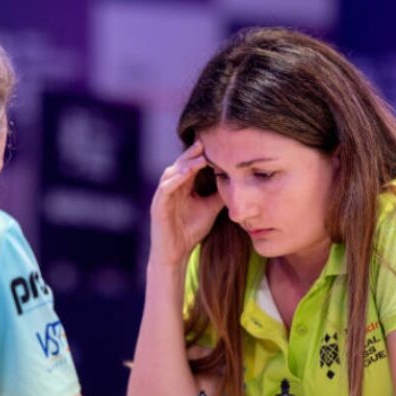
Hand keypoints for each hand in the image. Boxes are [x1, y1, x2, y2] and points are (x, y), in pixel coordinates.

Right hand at [149, 141, 224, 266]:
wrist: (176, 254)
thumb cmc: (190, 231)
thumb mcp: (210, 209)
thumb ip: (219, 194)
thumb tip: (237, 181)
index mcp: (182, 187)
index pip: (191, 165)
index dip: (201, 155)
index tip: (216, 144)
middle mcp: (171, 188)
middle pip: (180, 164)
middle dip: (192, 153)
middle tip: (204, 141)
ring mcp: (163, 196)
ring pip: (171, 172)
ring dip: (184, 164)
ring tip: (199, 157)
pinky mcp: (157, 206)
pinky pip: (165, 188)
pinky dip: (175, 179)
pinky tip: (186, 173)